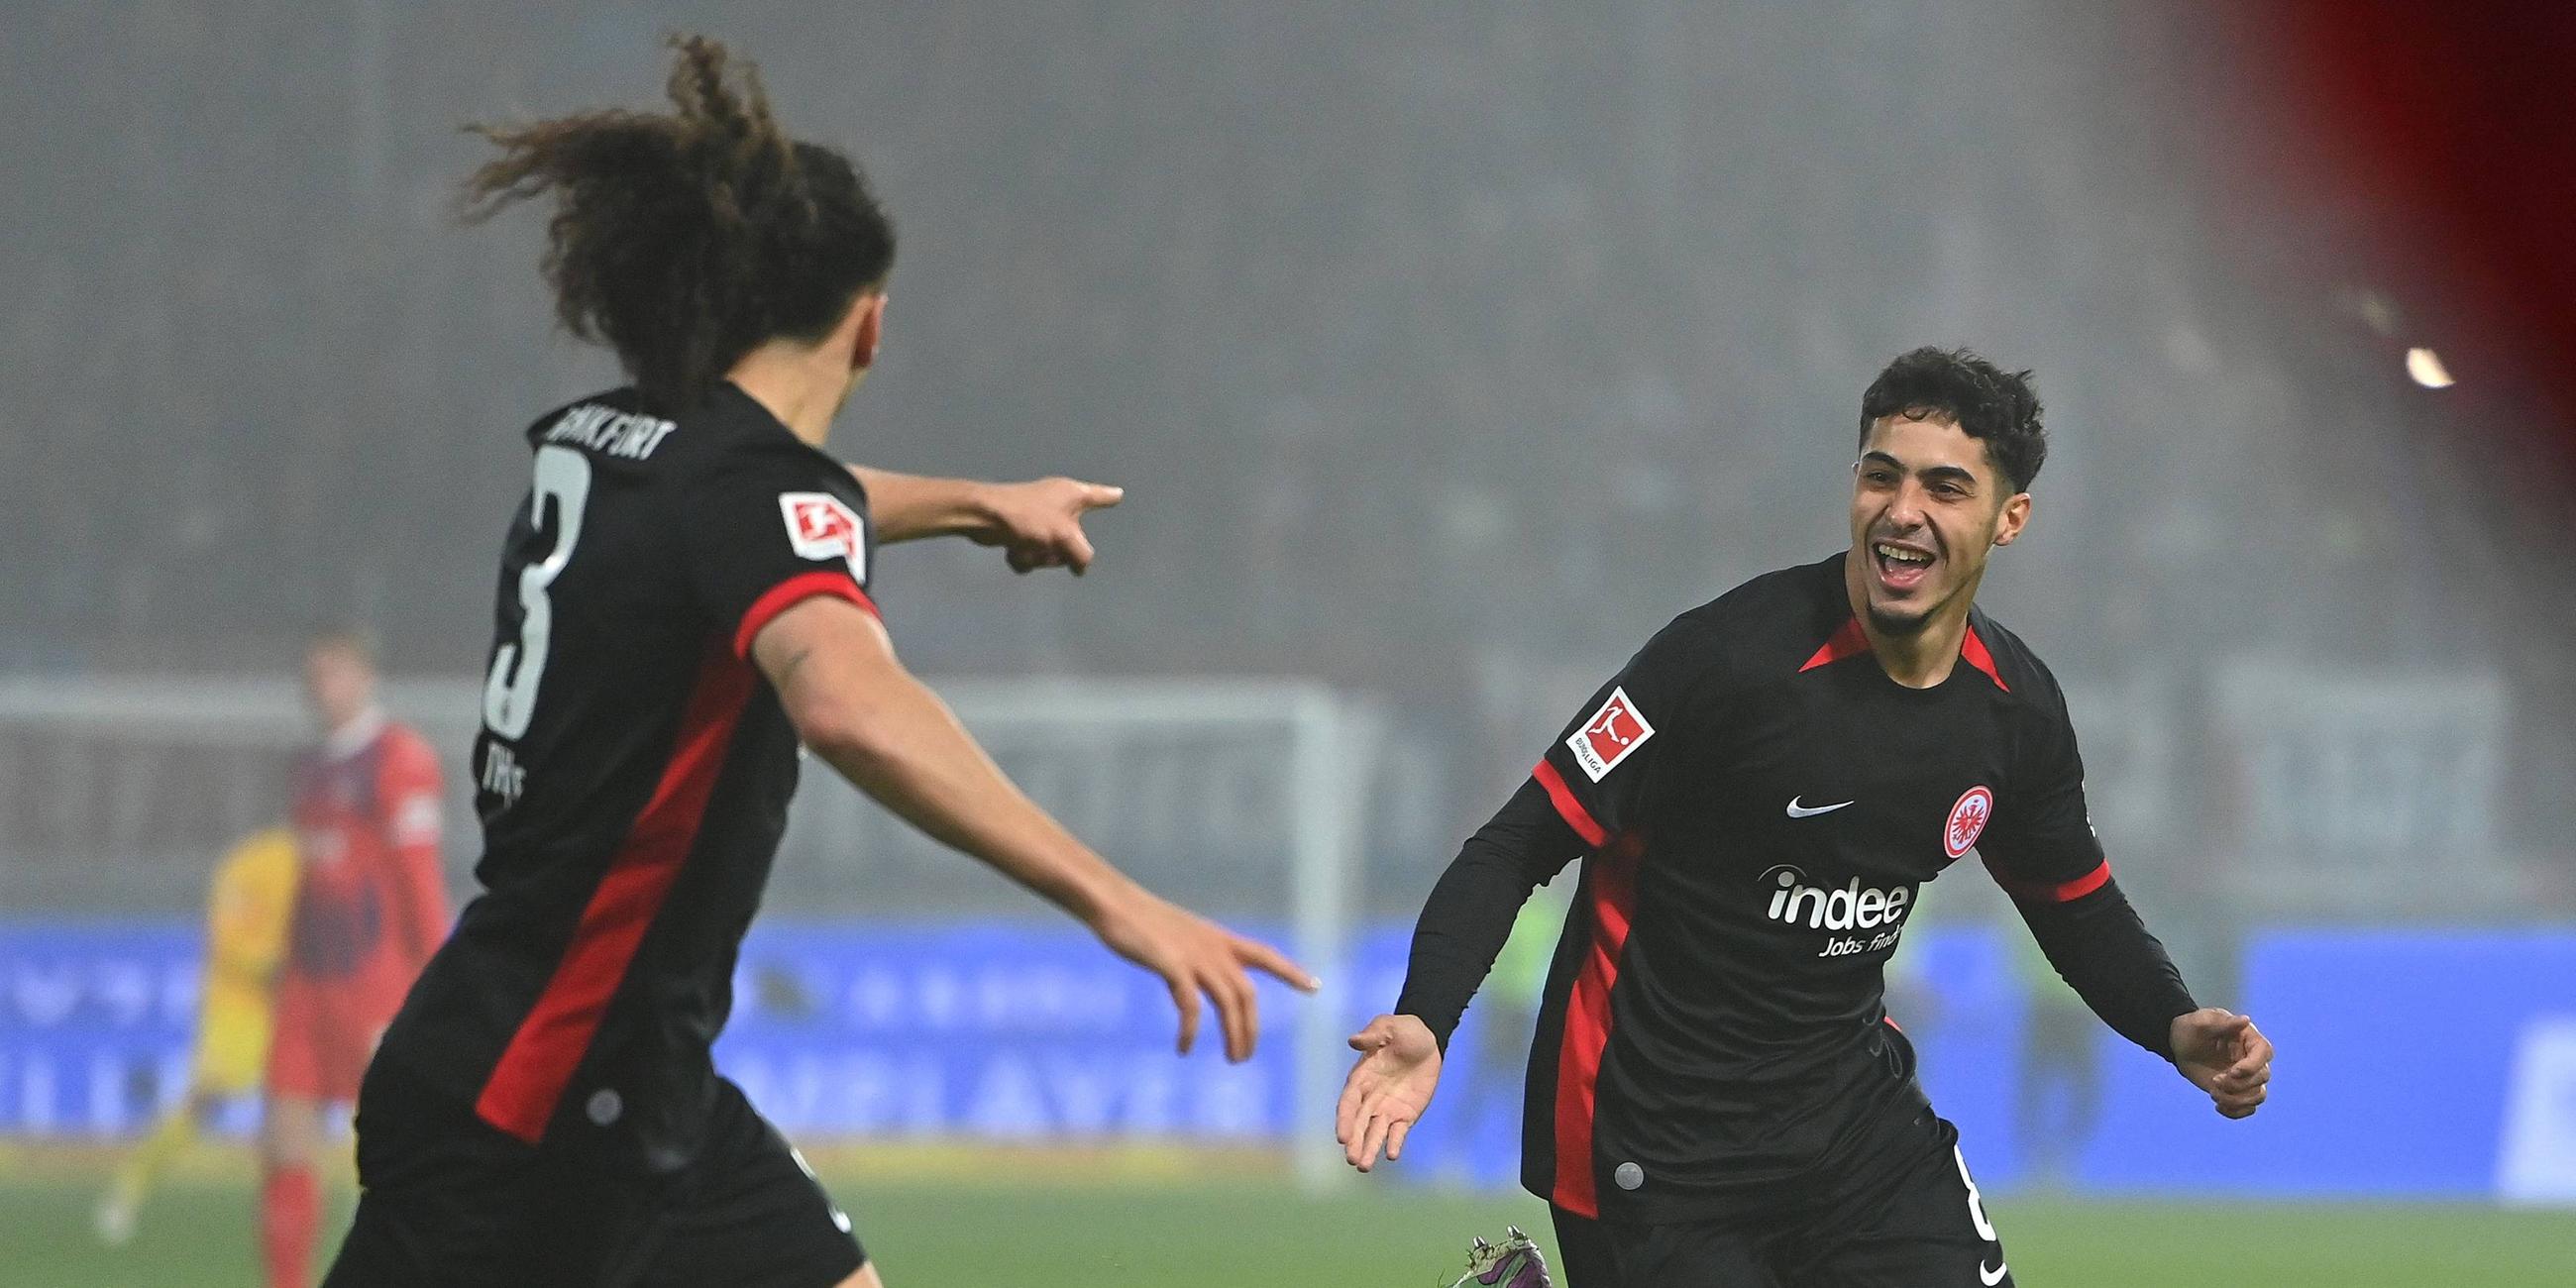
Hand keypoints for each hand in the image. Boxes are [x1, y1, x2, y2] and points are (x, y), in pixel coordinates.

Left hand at [971, 477, 1123, 574]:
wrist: (983, 516)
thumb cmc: (1027, 518)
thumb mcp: (1065, 537)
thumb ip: (1081, 554)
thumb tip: (1081, 567)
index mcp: (1072, 495)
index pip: (1099, 496)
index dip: (1109, 497)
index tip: (1118, 495)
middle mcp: (1057, 504)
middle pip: (1074, 540)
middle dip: (1060, 551)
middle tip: (1049, 546)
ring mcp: (1038, 519)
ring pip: (1052, 552)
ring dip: (1039, 557)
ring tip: (1026, 548)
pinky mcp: (1020, 531)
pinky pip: (1032, 555)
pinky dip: (1023, 557)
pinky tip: (1012, 551)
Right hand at [1091, 888, 1315, 1061]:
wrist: (1113, 901)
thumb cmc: (1138, 919)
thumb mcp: (1176, 936)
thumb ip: (1192, 955)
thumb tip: (1193, 976)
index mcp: (1218, 939)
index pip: (1265, 955)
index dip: (1290, 971)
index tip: (1315, 986)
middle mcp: (1213, 948)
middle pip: (1247, 993)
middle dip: (1251, 1027)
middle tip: (1244, 1057)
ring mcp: (1194, 956)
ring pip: (1229, 1002)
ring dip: (1235, 1034)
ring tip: (1233, 1059)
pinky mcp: (1172, 965)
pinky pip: (1190, 1006)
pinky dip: (1190, 1030)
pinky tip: (1184, 1048)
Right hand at [1336, 1014, 1442, 1171]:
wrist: (1427, 1039)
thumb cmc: (1403, 1030)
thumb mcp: (1389, 1027)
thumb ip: (1373, 1035)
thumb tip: (1354, 1041)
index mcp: (1361, 1078)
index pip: (1348, 1104)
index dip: (1345, 1121)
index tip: (1343, 1137)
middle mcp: (1370, 1097)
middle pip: (1359, 1124)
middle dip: (1355, 1142)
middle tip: (1353, 1160)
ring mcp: (1387, 1108)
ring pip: (1375, 1133)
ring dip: (1369, 1149)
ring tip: (1364, 1167)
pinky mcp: (1405, 1115)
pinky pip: (1398, 1132)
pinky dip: (1395, 1143)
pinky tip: (1393, 1155)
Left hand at [2171, 1007, 2272, 1118]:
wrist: (2180, 1045)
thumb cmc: (2192, 1028)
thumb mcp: (2202, 1022)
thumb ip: (2223, 1023)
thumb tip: (2245, 1020)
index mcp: (2249, 1039)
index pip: (2264, 1053)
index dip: (2252, 1066)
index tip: (2232, 1071)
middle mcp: (2253, 1059)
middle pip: (2262, 1078)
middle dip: (2238, 1085)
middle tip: (2214, 1081)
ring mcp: (2247, 1077)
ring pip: (2258, 1096)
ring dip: (2236, 1100)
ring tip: (2213, 1094)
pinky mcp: (2237, 1091)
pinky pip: (2248, 1108)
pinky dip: (2236, 1112)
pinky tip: (2218, 1106)